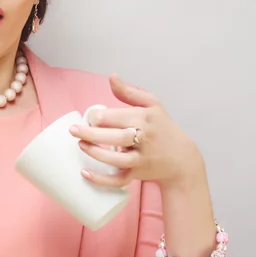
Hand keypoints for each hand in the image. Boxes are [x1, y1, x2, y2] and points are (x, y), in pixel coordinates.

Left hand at [69, 74, 203, 188]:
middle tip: (73, 130)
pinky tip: (85, 173)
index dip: (100, 117)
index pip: (118, 117)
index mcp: (144, 119)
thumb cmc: (162, 127)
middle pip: (115, 138)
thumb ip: (129, 92)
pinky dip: (101, 180)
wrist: (182, 159)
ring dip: (96, 153)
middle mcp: (143, 139)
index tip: (91, 117)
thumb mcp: (152, 105)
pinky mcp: (137, 175)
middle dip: (92, 134)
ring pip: (116, 160)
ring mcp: (140, 159)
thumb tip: (112, 76)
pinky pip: (118, 180)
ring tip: (80, 145)